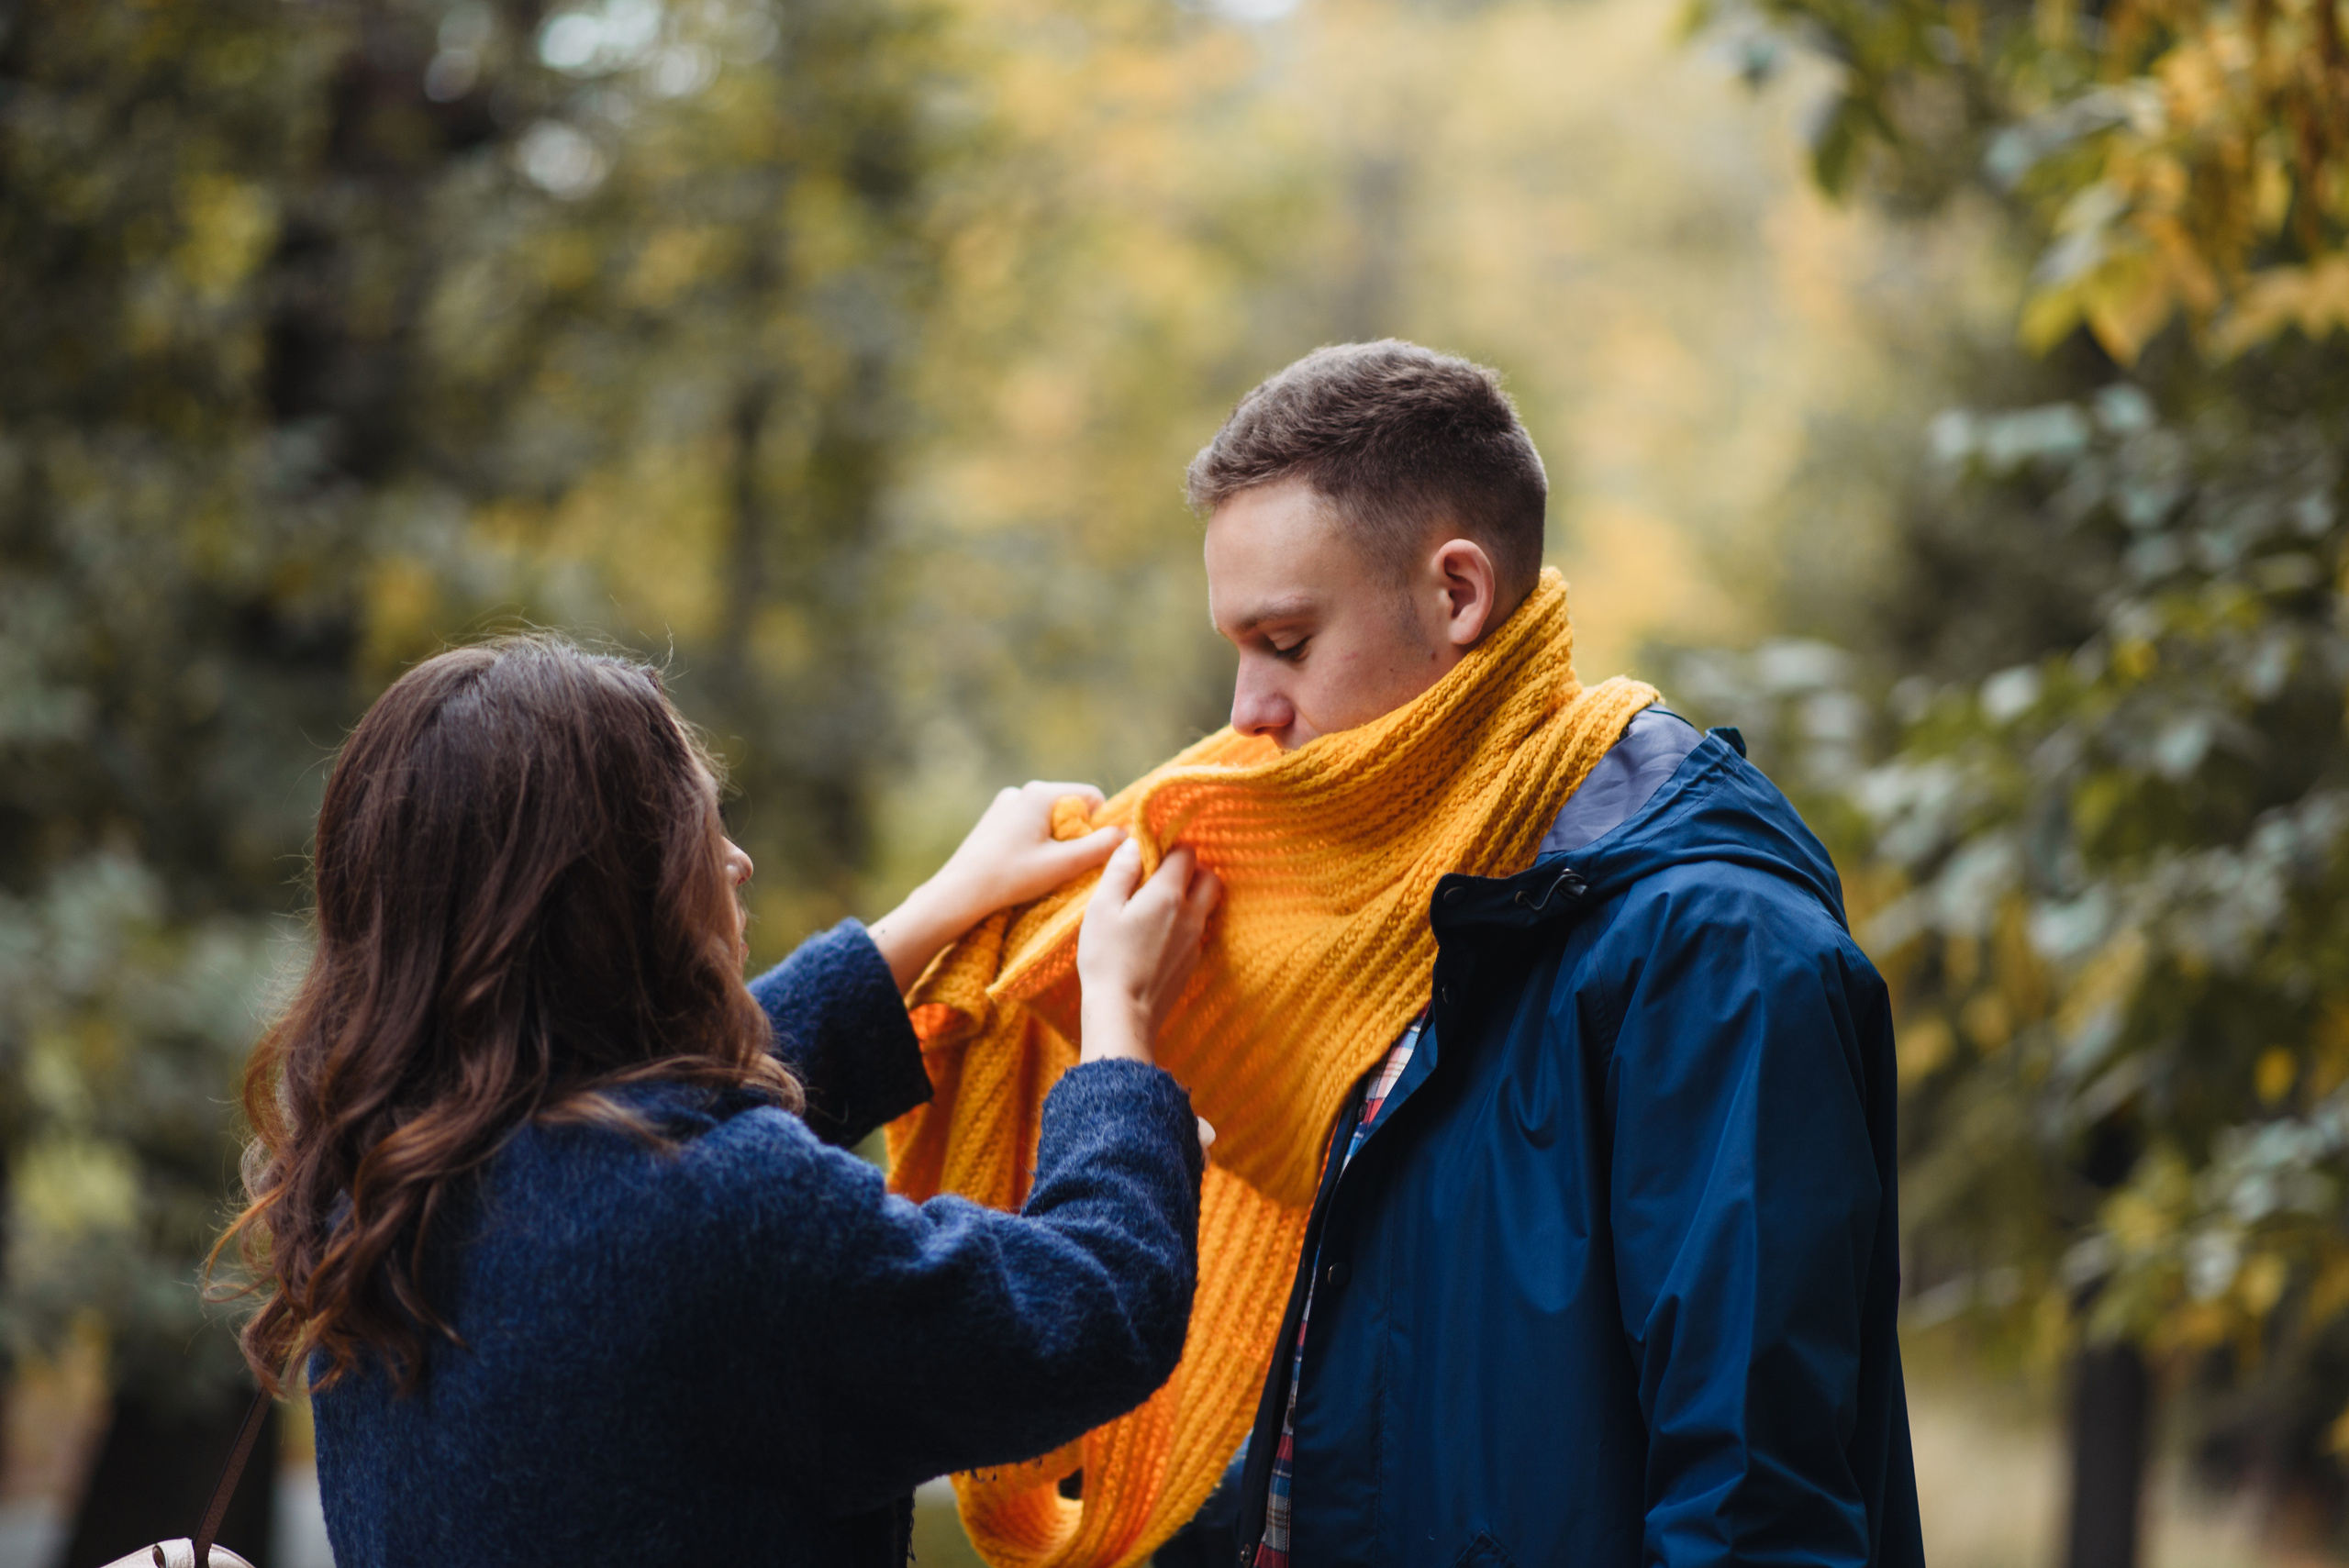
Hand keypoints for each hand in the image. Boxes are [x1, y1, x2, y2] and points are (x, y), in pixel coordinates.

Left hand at [870, 782, 1125, 991]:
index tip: (1093, 853)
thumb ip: (1100, 848)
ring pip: (1050, 819)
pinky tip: (1024, 866)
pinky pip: (1029, 825)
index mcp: (1041, 793)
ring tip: (1043, 869)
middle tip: (1067, 866)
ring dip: (1056, 841)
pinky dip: (1035, 842)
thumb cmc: (1010, 878)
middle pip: (1070, 808)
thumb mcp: (1063, 865)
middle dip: (1077, 834)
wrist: (958, 893)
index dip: (1101, 825)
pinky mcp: (994, 819)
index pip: (1092, 798)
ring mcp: (1005, 803)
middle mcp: (1022, 790)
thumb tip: (1126, 834)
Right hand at [1076, 841, 1220, 1065]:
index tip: (1151, 856)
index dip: (1171, 849)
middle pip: (1209, 877)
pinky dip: (1186, 922)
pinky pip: (1198, 930)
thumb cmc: (1106, 958)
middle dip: (1191, 870)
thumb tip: (1134, 844)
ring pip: (1207, 905)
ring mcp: (1195, 940)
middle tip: (1162, 877)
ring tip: (1159, 904)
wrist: (1124, 1013)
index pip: (1187, 854)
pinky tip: (1160, 933)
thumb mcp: (1102, 908)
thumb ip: (1120, 871)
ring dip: (1191, 896)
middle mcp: (1190, 914)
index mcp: (1168, 895)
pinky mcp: (1192, 962)